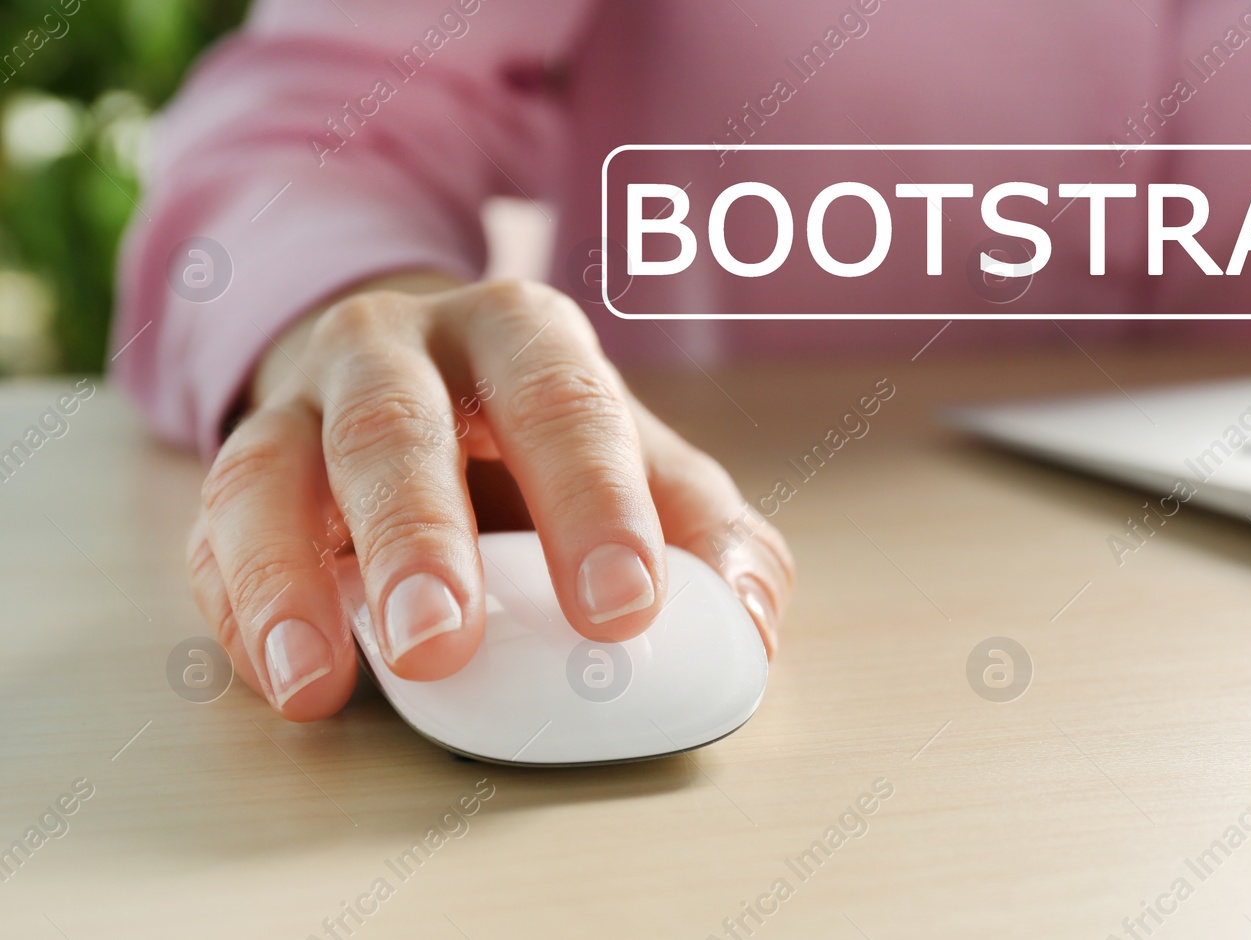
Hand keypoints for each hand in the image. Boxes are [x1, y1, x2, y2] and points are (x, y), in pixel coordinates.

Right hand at [187, 275, 794, 719]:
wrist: (419, 373)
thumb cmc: (544, 436)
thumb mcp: (638, 461)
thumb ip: (706, 532)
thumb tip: (748, 625)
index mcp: (525, 336)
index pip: (564, 406)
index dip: (593, 503)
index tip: (623, 609)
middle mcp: (401, 350)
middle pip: (396, 429)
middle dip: (417, 538)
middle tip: (444, 645)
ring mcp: (305, 404)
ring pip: (274, 475)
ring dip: (293, 579)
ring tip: (322, 680)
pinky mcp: (239, 470)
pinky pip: (217, 535)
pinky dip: (243, 611)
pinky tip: (286, 678)